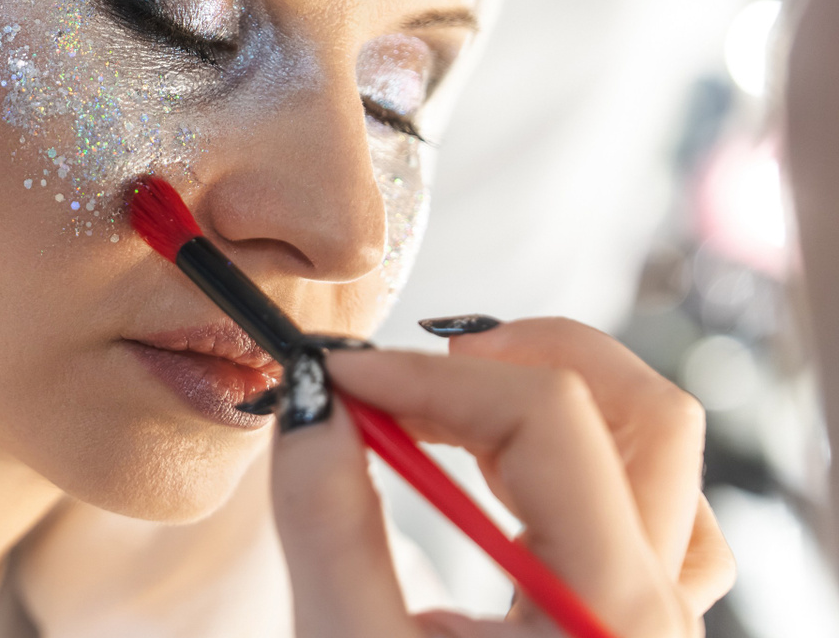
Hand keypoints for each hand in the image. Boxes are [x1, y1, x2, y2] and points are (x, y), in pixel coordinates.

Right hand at [270, 318, 733, 636]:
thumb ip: (326, 520)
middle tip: (402, 380)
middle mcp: (658, 611)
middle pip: (639, 407)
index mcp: (603, 612)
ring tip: (443, 420)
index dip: (426, 373)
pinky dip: (575, 474)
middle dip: (511, 359)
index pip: (541, 414)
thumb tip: (309, 403)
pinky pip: (654, 522)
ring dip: (549, 406)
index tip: (333, 379)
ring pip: (660, 456)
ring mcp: (661, 627)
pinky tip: (499, 499)